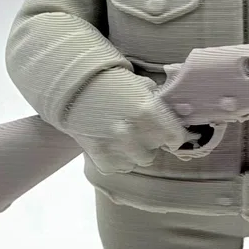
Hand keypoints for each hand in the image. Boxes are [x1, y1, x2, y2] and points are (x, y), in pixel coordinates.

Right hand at [63, 70, 191, 172]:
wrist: (73, 85)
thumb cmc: (110, 81)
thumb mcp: (140, 84)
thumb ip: (156, 101)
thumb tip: (171, 114)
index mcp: (148, 111)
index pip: (175, 138)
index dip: (173, 136)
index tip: (168, 135)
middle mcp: (134, 132)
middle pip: (154, 152)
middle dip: (149, 143)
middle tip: (140, 133)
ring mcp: (115, 145)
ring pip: (137, 162)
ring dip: (133, 154)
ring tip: (124, 140)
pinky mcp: (98, 154)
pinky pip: (116, 168)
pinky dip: (115, 160)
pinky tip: (111, 146)